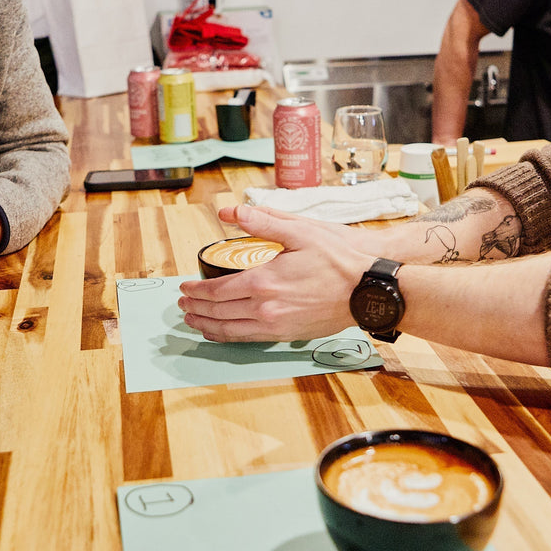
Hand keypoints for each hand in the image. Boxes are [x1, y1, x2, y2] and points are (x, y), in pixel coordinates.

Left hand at [177, 205, 374, 341]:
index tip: (185, 286)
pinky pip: (248, 339)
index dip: (197, 290)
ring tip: (193, 321)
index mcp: (263, 281)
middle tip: (182, 303)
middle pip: (218, 312)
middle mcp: (265, 308)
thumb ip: (262, 222)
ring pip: (230, 330)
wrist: (367, 290)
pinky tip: (221, 332)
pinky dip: (228, 336)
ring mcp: (275, 325)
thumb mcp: (300, 231)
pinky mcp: (287, 334)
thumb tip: (231, 211)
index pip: (217, 290)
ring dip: (207, 326)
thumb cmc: (338, 259)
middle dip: (196, 308)